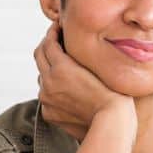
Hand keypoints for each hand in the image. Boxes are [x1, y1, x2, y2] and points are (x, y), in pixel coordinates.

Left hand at [33, 21, 131, 141]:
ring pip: (42, 77)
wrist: (112, 124)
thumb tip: (74, 43)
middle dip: (47, 45)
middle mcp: (49, 82)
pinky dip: (53, 89)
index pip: (48, 43)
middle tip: (56, 40)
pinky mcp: (48, 113)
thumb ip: (81, 54)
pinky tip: (67, 89)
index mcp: (60, 68)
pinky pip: (47, 96)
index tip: (58, 27)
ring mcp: (47, 99)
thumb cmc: (113, 94)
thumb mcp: (98, 66)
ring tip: (64, 66)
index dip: (52, 32)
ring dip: (49, 69)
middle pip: (39, 56)